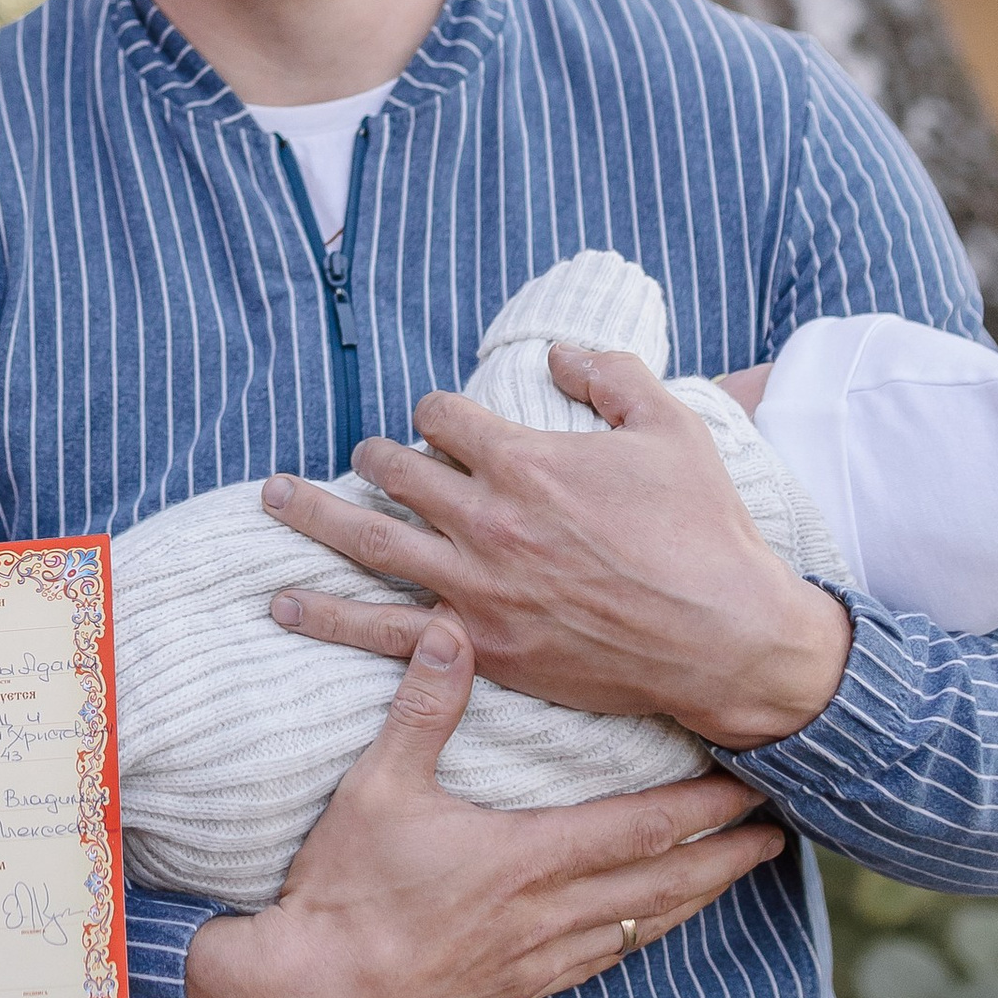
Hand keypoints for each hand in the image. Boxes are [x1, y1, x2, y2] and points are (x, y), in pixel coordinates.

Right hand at [183, 608, 785, 997]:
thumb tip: (449, 627)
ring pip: (637, 931)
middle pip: (661, 887)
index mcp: (526, 860)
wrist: (312, 995)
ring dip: (691, 902)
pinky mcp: (511, 996)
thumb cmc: (344, 887)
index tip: (753, 790)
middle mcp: (546, 917)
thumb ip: (422, 707)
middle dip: (724, 858)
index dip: (704, 810)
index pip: (641, 831)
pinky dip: (636, 940)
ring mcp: (533, 965)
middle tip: (776, 838)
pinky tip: (642, 932)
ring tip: (729, 878)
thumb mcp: (377, 786)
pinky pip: (597, 966)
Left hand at [257, 342, 849, 748]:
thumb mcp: (670, 428)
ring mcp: (474, 587)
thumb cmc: (705, 531)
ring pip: (368, 540)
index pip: (443, 415)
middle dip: (375, 454)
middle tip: (367, 456)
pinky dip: (325, 616)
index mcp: (525, 461)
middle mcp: (487, 519)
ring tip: (272, 497)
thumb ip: (611, 374)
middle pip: (397, 470)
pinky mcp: (478, 645)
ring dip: (314, 514)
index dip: (436, 412)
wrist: (725, 636)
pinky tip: (281, 603)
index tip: (443, 422)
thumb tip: (558, 351)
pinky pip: (381, 632)